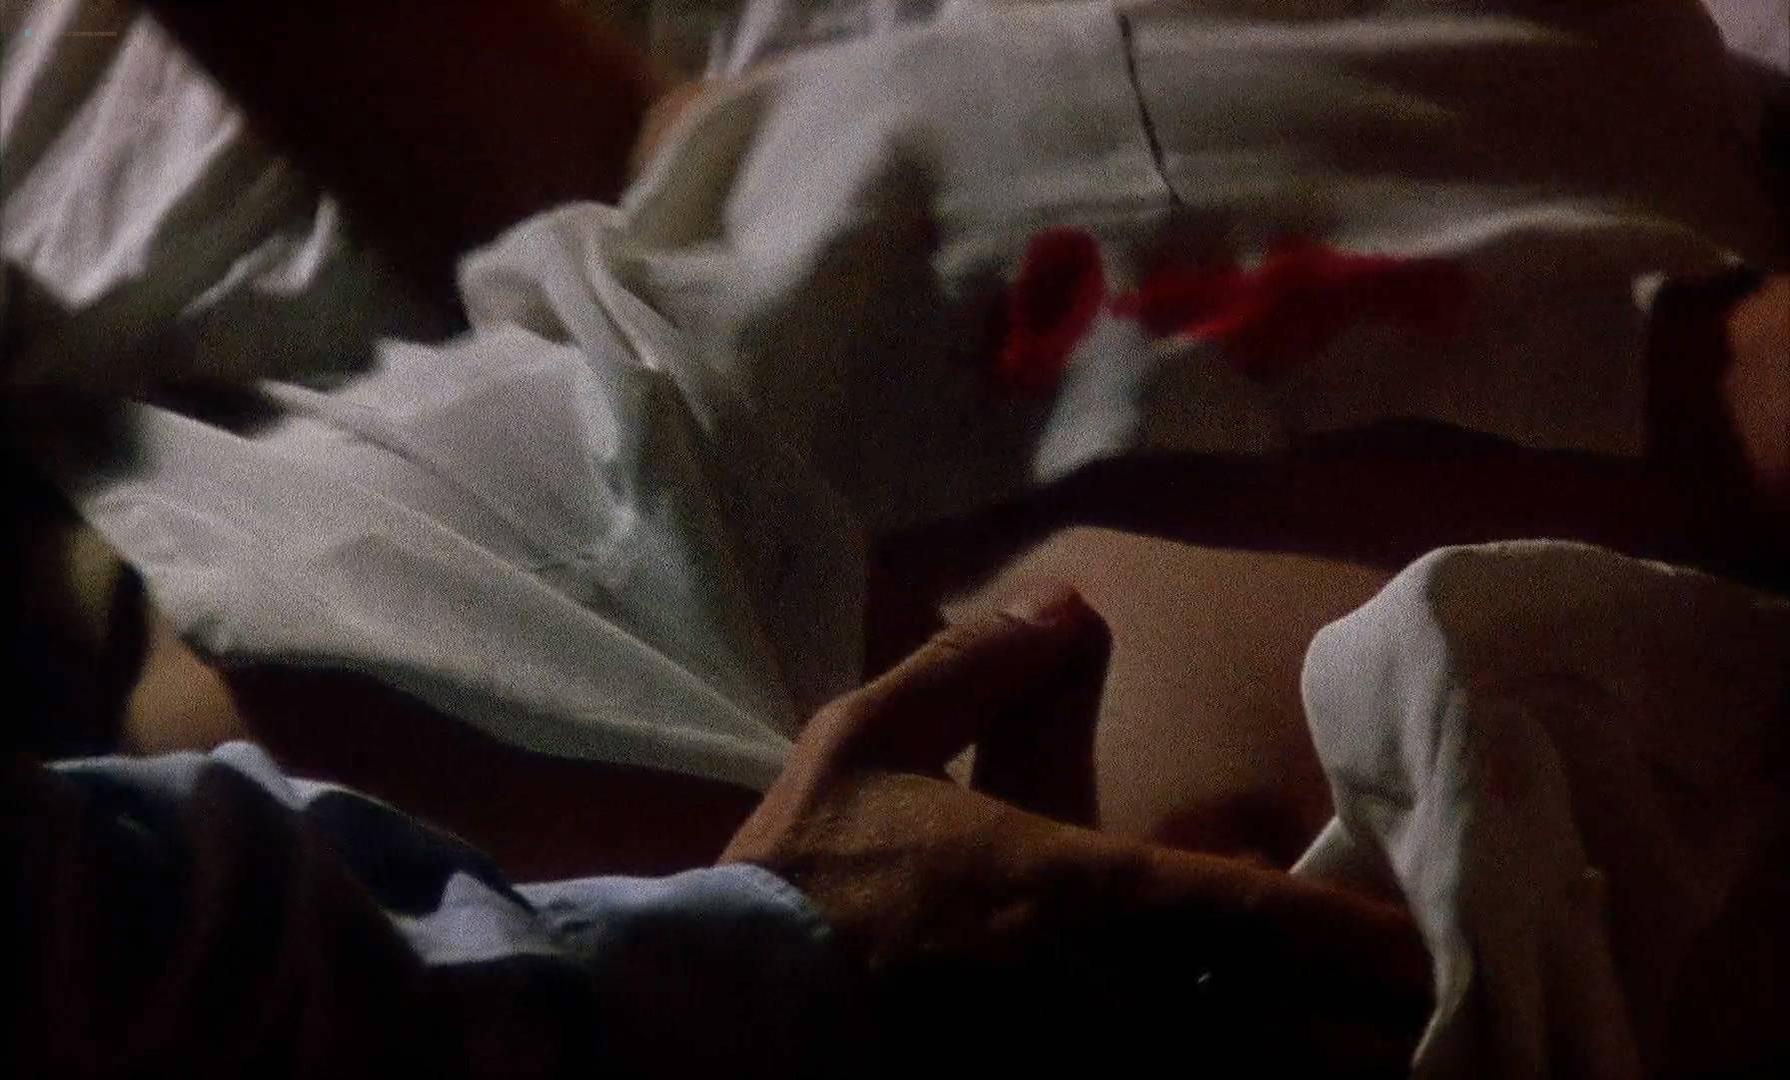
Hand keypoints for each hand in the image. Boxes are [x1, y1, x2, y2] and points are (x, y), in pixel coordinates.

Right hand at [723, 582, 1431, 1073]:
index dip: (1354, 936)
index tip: (1440, 940)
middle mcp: (1101, 994)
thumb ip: (971, 664)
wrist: (724, 1010)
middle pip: (1272, 1021)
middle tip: (1468, 1023)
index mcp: (1073, 890)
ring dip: (1323, 1073)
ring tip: (1414, 1069)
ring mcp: (1077, 1066)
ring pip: (1233, 1078)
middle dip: (1375, 1029)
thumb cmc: (806, 875)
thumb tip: (1066, 600)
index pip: (1248, 913)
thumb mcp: (865, 739)